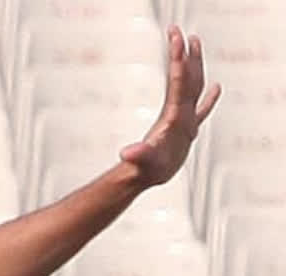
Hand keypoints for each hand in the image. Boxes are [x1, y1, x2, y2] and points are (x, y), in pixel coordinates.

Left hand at [120, 25, 221, 186]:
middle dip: (183, 55)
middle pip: (184, 78)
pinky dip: (209, 98)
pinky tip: (216, 88)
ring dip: (194, 66)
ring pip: (192, 87)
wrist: (142, 176)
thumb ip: (137, 155)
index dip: (178, 61)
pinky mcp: (186, 130)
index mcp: (172, 115)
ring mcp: (182, 120)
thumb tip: (127, 153)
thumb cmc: (143, 169)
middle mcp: (177, 113)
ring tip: (195, 46)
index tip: (177, 40)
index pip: (176, 83)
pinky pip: (201, 109)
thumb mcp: (141, 161)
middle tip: (180, 31)